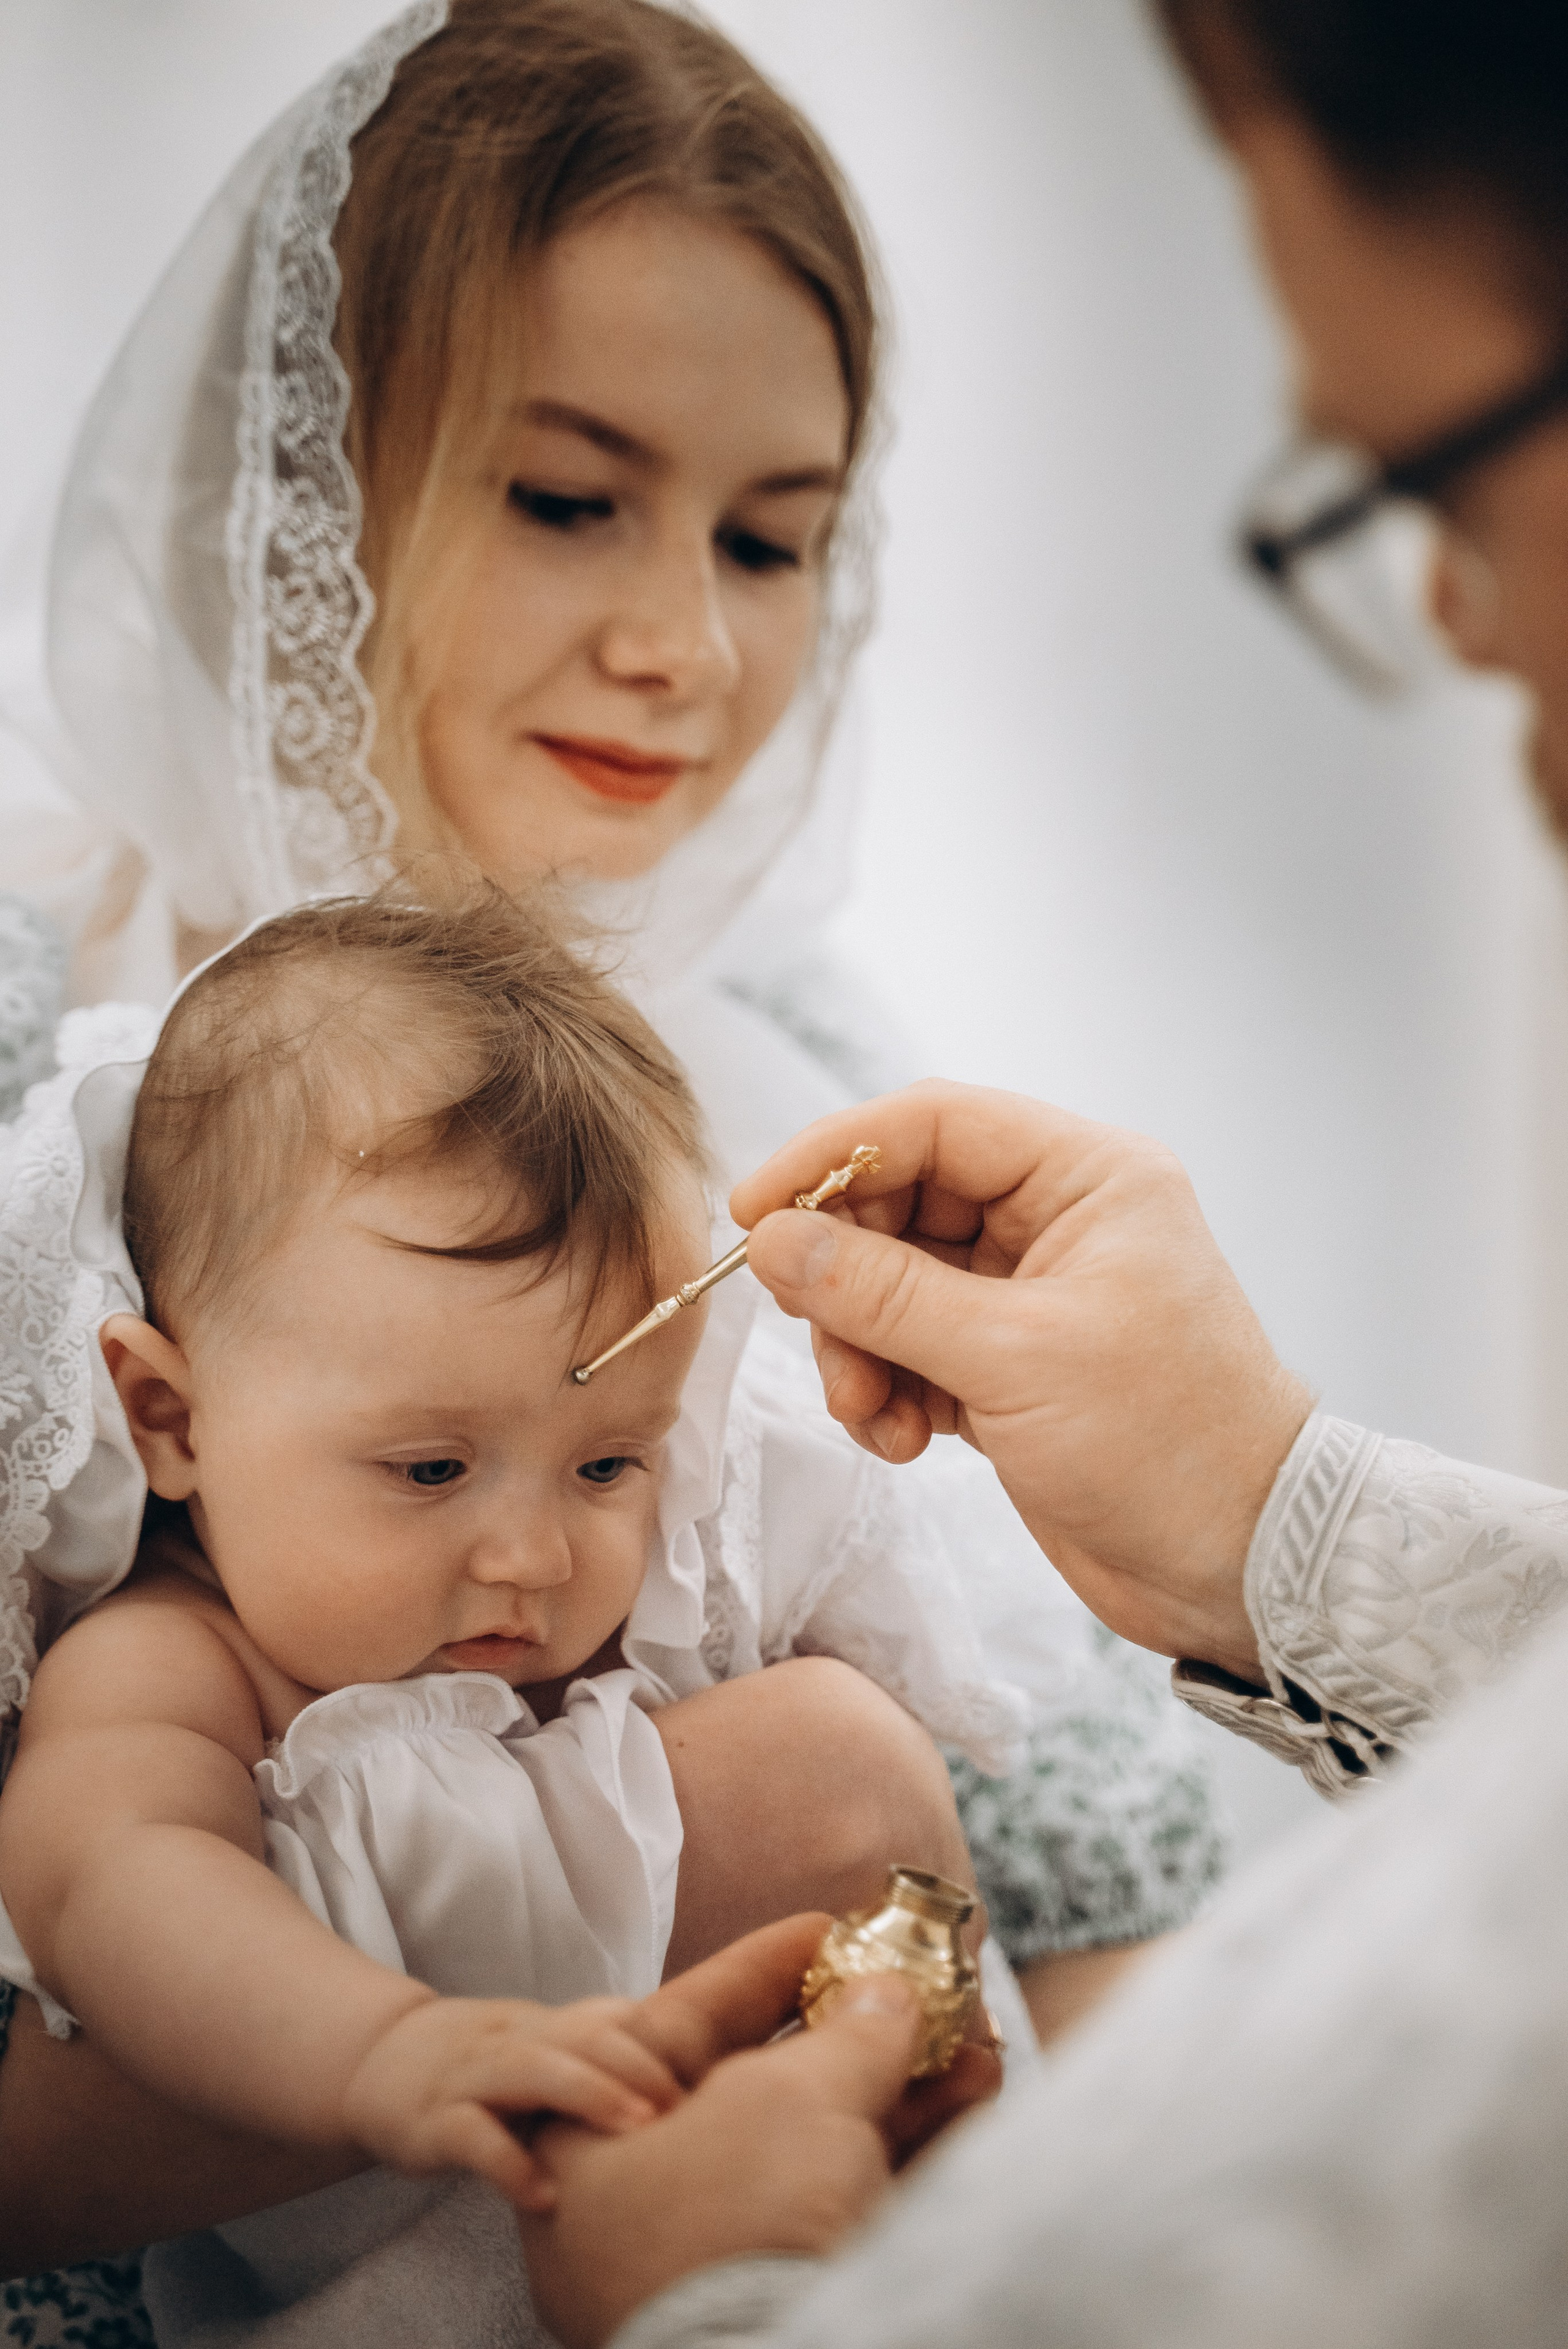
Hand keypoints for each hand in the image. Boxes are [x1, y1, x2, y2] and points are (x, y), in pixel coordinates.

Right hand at [341, 1993, 681, 2212]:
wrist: (383, 2061)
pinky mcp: (433, 2123)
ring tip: (639, 2128)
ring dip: (590, 2093)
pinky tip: (544, 2196)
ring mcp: (473, 2079)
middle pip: (582, 2036)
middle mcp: (515, 2043)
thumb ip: (600, 2056)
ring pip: (533, 2071)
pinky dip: (508, 2164)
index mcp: (547, 2028)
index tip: (707, 2081)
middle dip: (638, 2066)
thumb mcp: (542, 2049)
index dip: (659, 2047)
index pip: (610, 2021)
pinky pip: (472, 2138)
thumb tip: (687, 2074)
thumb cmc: (488, 2066)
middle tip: (685, 2104)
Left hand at [519, 1916, 999, 2348]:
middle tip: (916, 1979)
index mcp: (591, 2155)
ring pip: (820, 2153)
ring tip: (974, 2035)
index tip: (828, 1927)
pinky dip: (916, 2152)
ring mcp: (715, 2271)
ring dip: (903, 2088)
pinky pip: (854, 2208)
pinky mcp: (786, 2303)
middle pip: (760, 2092)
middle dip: (855, 2030)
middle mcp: (642, 2216)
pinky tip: (978, 2093)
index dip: (760, 1970)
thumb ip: (846, 2033)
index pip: (676, 2028)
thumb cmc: (745, 2225)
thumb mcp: (794, 2098)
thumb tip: (886, 1994)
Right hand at [731, 1082, 1312, 1679]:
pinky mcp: (1010, 1365)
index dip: (832, 1156)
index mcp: (1087, 1177)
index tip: (751, 1212)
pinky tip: (903, 1442)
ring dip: (861, 1349)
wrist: (1239, 1566)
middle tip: (815, 1336)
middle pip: (901, 1205)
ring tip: (871, 1418)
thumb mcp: (1013, 1358)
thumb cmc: (1166, 1444)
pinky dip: (889, 1391)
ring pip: (894, 1284)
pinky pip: (912, 1348)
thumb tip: (773, 1239)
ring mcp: (1032, 1295)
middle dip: (845, 1277)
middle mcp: (1058, 1220)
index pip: (933, 1124)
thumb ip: (882, 1293)